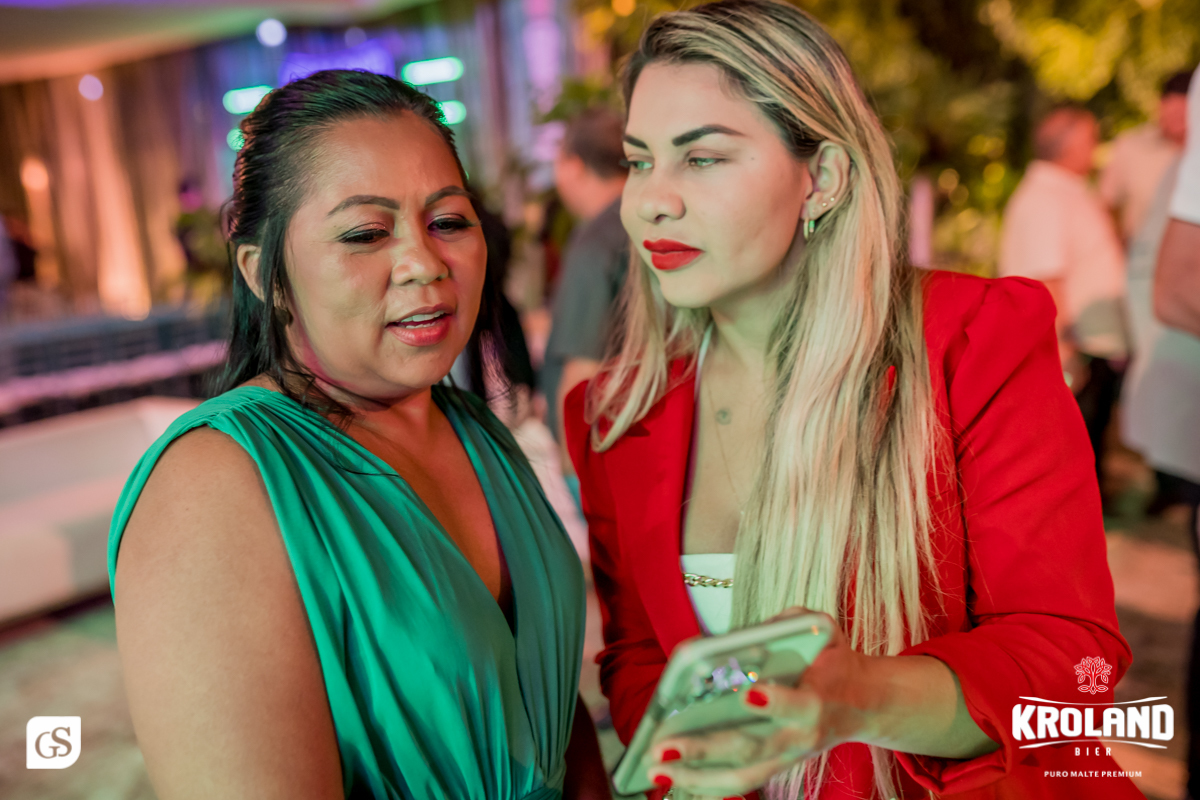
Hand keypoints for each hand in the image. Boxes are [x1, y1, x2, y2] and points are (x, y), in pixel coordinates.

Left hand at [645, 608, 875, 796]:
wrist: (866, 703)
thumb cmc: (835, 663)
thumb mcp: (826, 630)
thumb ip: (795, 621)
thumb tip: (757, 627)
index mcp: (818, 701)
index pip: (799, 705)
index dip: (775, 703)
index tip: (748, 694)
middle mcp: (800, 737)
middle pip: (752, 747)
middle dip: (706, 748)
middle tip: (666, 745)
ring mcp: (786, 757)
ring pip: (740, 776)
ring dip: (695, 776)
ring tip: (655, 770)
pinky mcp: (774, 767)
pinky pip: (737, 782)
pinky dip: (703, 784)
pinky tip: (670, 779)